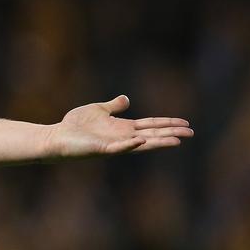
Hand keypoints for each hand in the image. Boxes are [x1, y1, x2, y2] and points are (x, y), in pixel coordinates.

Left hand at [51, 95, 191, 157]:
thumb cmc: (75, 126)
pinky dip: (130, 145)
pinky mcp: (102, 149)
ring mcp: (114, 144)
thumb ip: (113, 107)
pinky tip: (141, 141)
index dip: (167, 123)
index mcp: (123, 128)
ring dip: (158, 142)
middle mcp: (123, 137)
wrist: (57, 137)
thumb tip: (127, 99)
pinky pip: (119, 148)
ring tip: (177, 140)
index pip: (150, 125)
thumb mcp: (98, 110)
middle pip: (152, 134)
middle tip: (191, 133)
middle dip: (171, 133)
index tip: (185, 123)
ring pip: (141, 144)